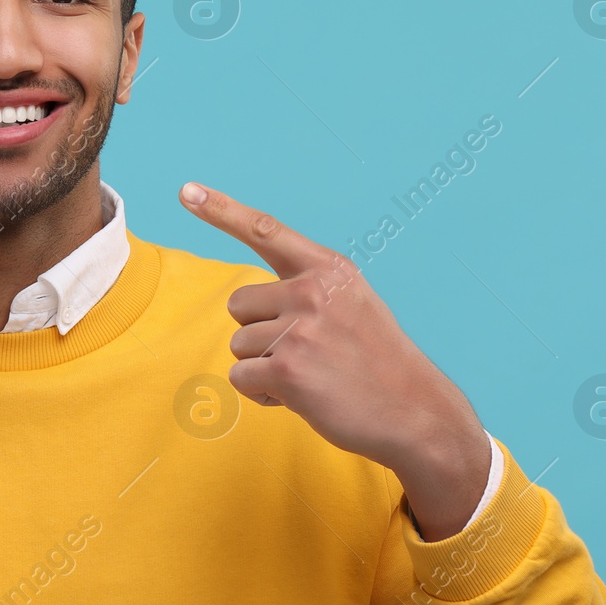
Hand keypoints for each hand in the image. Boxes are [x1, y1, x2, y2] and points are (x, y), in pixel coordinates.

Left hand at [179, 181, 489, 538]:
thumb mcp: (353, 304)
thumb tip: (250, 302)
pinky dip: (262, 395)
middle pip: (238, 305)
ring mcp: (300, 329)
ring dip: (263, 368)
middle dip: (259, 333)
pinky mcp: (287, 369)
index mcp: (329, 269)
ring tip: (311, 377)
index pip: (266, 231)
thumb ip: (309, 290)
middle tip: (307, 354)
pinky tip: (301, 398)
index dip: (221, 210)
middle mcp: (312, 291)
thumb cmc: (377, 363)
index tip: (187, 191)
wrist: (418, 413)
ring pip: (238, 345)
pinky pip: (241, 378)